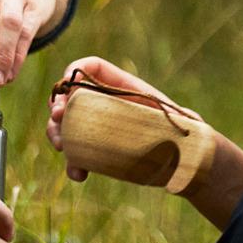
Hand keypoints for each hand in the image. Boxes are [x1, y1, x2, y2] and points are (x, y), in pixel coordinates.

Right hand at [47, 56, 199, 177]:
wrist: (185, 162)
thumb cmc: (186, 135)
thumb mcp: (181, 119)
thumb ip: (176, 113)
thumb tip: (180, 116)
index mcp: (123, 87)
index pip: (90, 67)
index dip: (73, 71)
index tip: (67, 89)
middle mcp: (106, 103)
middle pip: (70, 96)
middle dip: (57, 106)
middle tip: (57, 119)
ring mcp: (98, 126)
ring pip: (66, 124)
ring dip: (56, 134)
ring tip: (62, 148)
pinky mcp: (97, 150)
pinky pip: (75, 153)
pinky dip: (72, 164)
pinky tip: (78, 175)